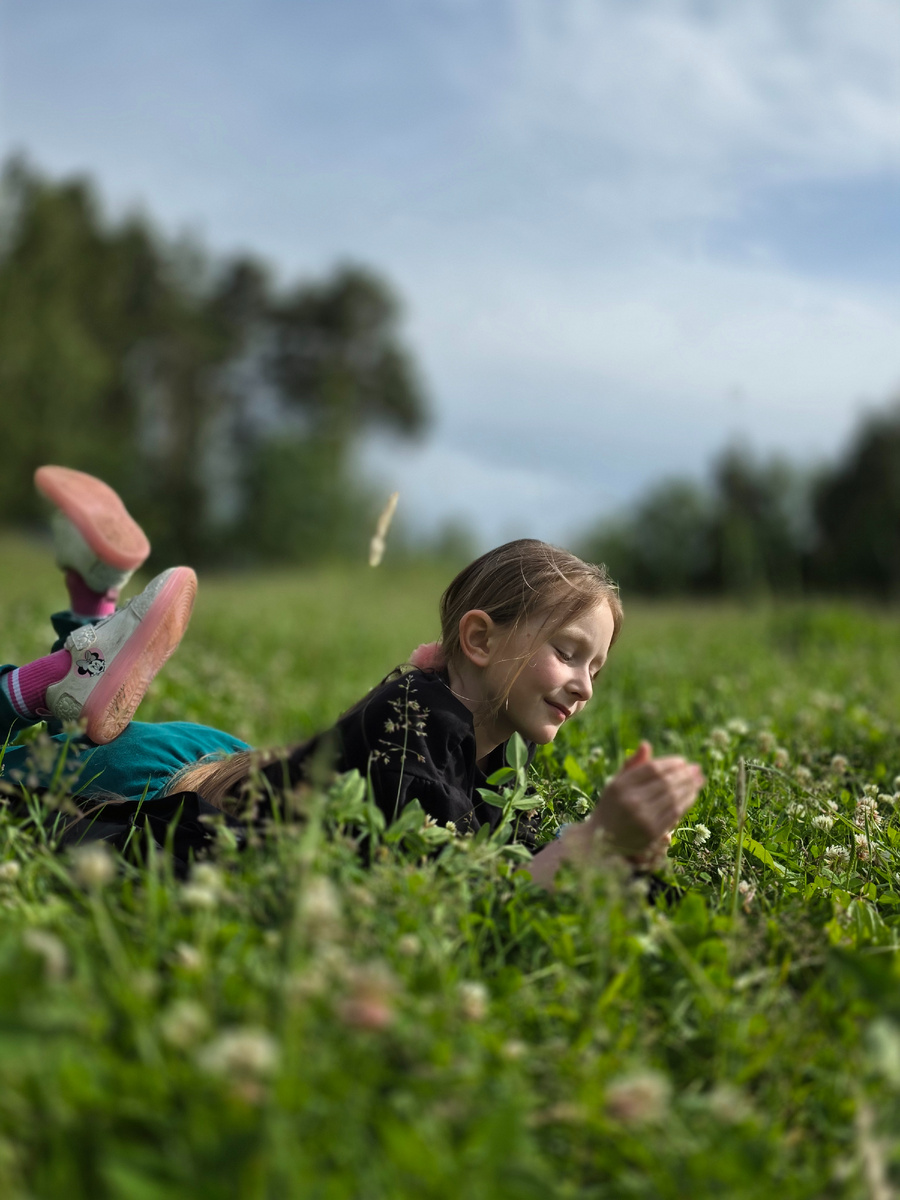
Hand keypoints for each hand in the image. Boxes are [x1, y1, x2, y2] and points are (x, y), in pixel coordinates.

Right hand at [585, 741, 703, 857]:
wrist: (601, 840)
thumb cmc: (612, 806)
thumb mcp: (616, 783)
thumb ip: (631, 765)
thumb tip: (646, 744)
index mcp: (620, 785)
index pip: (652, 769)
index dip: (671, 763)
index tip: (683, 761)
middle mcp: (631, 801)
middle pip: (665, 783)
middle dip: (685, 774)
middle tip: (697, 768)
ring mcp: (642, 818)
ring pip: (673, 798)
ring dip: (690, 787)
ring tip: (699, 779)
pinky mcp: (652, 833)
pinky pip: (675, 813)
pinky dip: (687, 802)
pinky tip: (693, 794)